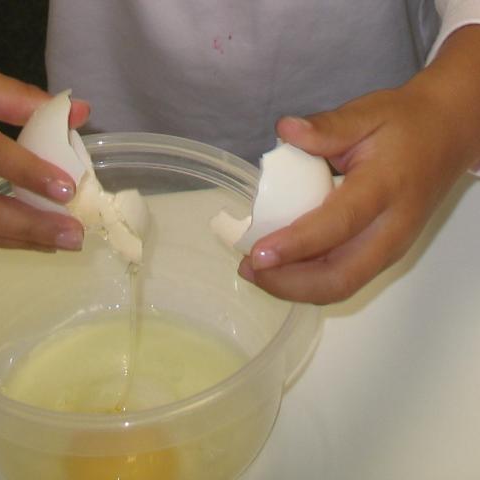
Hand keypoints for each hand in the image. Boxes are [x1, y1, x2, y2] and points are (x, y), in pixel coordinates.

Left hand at [238, 28, 479, 303]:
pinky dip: (307, 283)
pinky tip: (279, 268)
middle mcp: (392, 229)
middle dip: (289, 282)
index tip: (257, 252)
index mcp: (385, 188)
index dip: (296, 244)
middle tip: (248, 266)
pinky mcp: (383, 256)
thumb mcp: (367, 113)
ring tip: (256, 271)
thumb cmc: (404, 125)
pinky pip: (343, 280)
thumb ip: (327, 127)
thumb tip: (285, 130)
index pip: (339, 224)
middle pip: (340, 276)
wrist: (447, 138)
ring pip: (341, 286)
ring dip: (294, 288)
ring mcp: (390, 248)